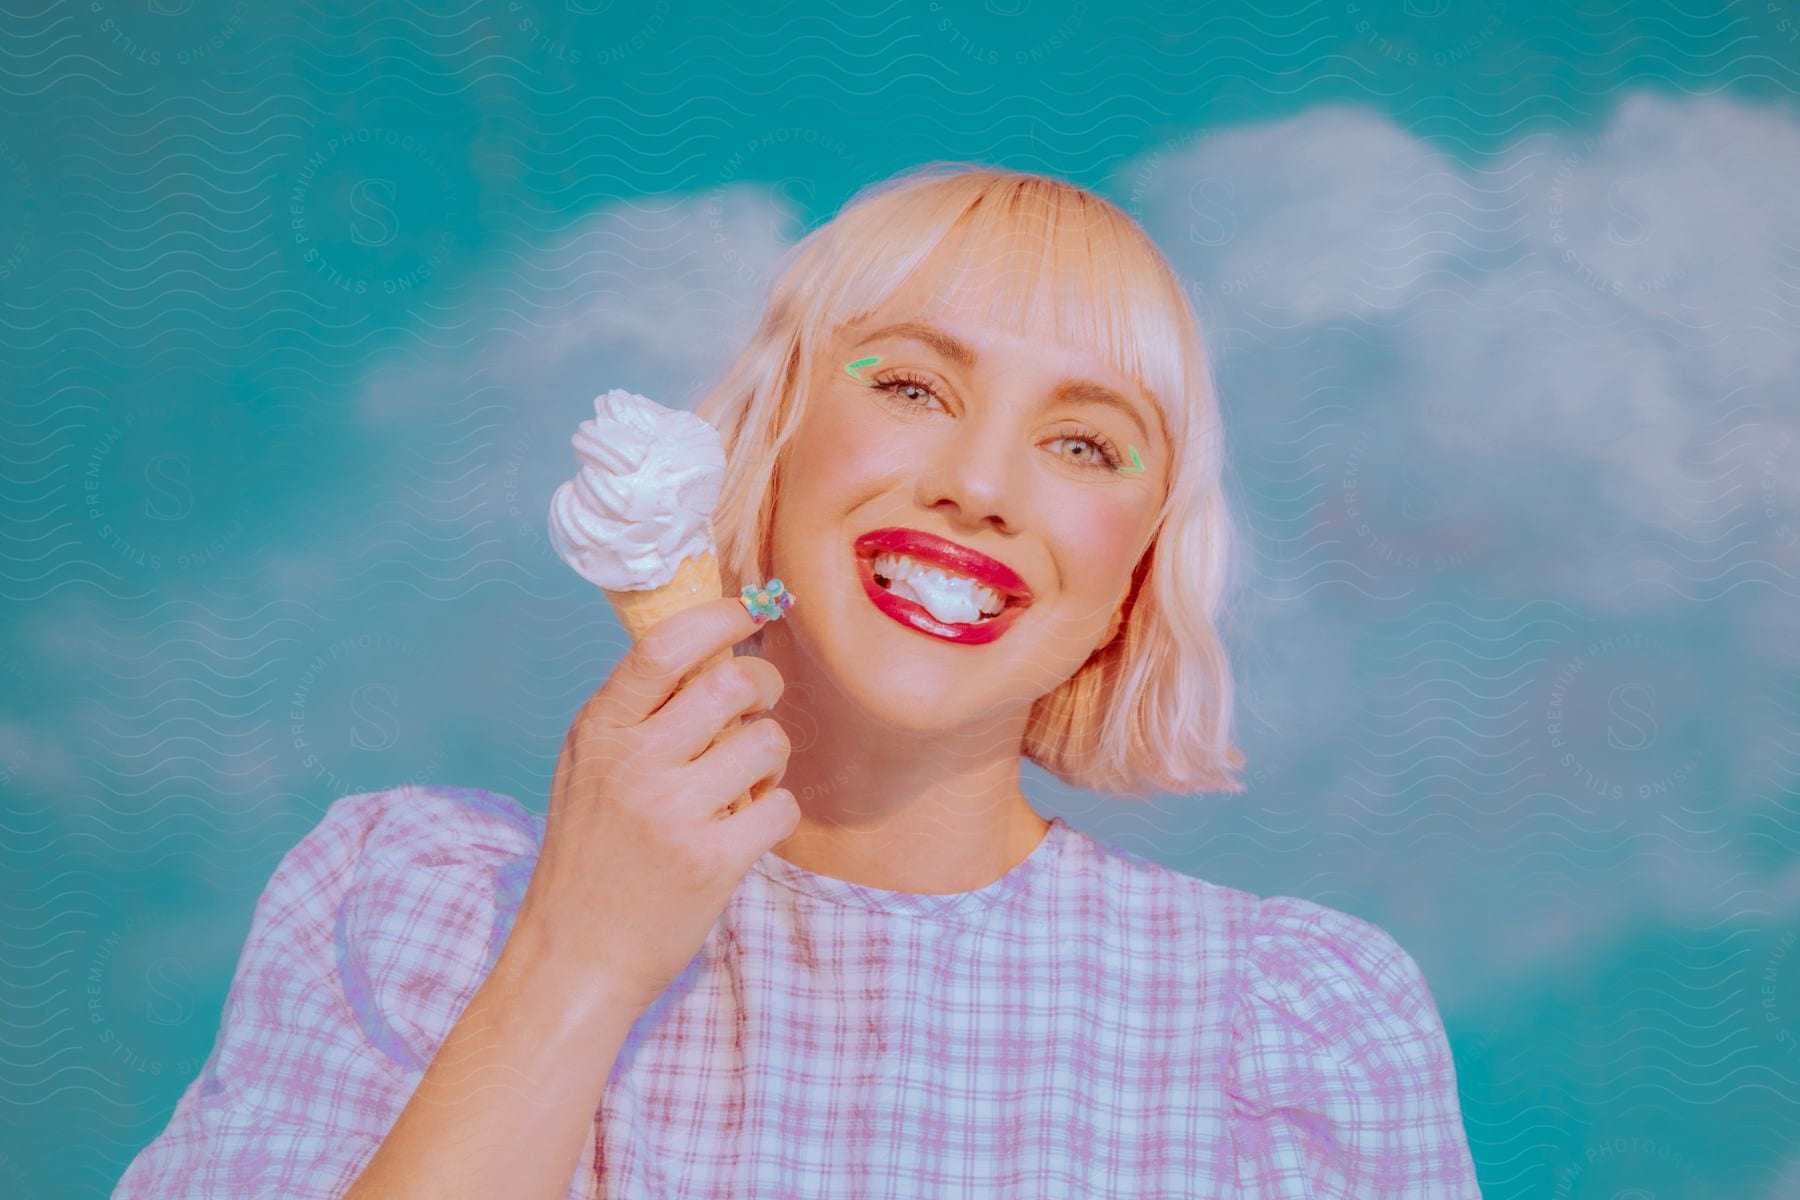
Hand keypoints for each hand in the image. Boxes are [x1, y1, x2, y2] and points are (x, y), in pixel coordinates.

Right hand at [517, 596, 797, 1018]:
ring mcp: (672, 815)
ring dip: (772, 755)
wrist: (576, 957)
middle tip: (760, 703)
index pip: (664, 648)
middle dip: (763, 685)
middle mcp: (633, 767)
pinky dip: (776, 811)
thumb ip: (632, 714)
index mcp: (600, 734)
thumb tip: (703, 646)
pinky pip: (781, 806)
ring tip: (749, 778)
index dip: (717, 617)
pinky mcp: (711, 863)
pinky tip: (749, 825)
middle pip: (732, 685)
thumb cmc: (588, 857)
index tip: (746, 611)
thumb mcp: (584, 769)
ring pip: (767, 743)